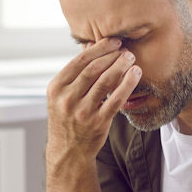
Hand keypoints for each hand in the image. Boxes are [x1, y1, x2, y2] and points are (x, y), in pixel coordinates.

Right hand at [46, 38, 142, 161]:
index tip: (113, 41)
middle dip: (112, 56)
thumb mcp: (62, 95)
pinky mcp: (98, 122)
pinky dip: (128, 84)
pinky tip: (135, 74)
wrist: (68, 151)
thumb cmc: (67, 118)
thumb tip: (90, 44)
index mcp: (56, 88)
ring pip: (106, 82)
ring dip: (121, 66)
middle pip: (93, 69)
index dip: (99, 48)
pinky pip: (117, 99)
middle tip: (125, 49)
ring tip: (131, 58)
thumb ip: (75, 71)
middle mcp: (67, 99)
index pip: (79, 61)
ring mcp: (83, 112)